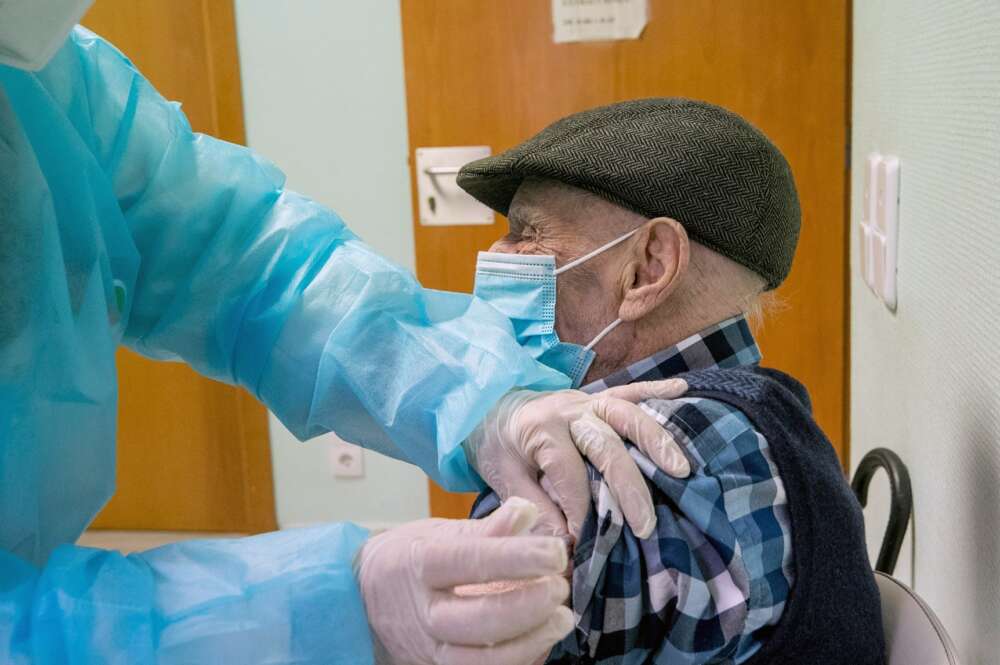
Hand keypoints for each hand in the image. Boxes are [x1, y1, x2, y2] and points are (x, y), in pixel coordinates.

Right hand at [355, 497, 573, 664]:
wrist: (361, 599)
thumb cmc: (408, 559)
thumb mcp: (438, 533)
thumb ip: (487, 529)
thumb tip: (527, 510)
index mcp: (419, 565)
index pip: (470, 561)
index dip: (517, 558)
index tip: (555, 552)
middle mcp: (421, 613)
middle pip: (476, 620)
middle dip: (526, 607)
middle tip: (560, 588)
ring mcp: (428, 649)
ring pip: (480, 661)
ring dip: (529, 643)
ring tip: (562, 620)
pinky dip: (517, 662)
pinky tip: (542, 643)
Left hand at [465, 378, 689, 540]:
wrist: (489, 408)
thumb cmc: (499, 448)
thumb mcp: (505, 481)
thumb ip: (537, 510)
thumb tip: (568, 547)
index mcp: (540, 430)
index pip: (569, 473)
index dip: (582, 510)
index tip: (589, 543)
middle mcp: (567, 410)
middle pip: (605, 443)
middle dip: (628, 486)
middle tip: (646, 525)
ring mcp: (586, 400)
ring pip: (625, 413)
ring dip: (655, 440)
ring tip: (681, 470)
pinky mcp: (597, 397)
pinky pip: (630, 390)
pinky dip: (657, 390)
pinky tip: (683, 390)